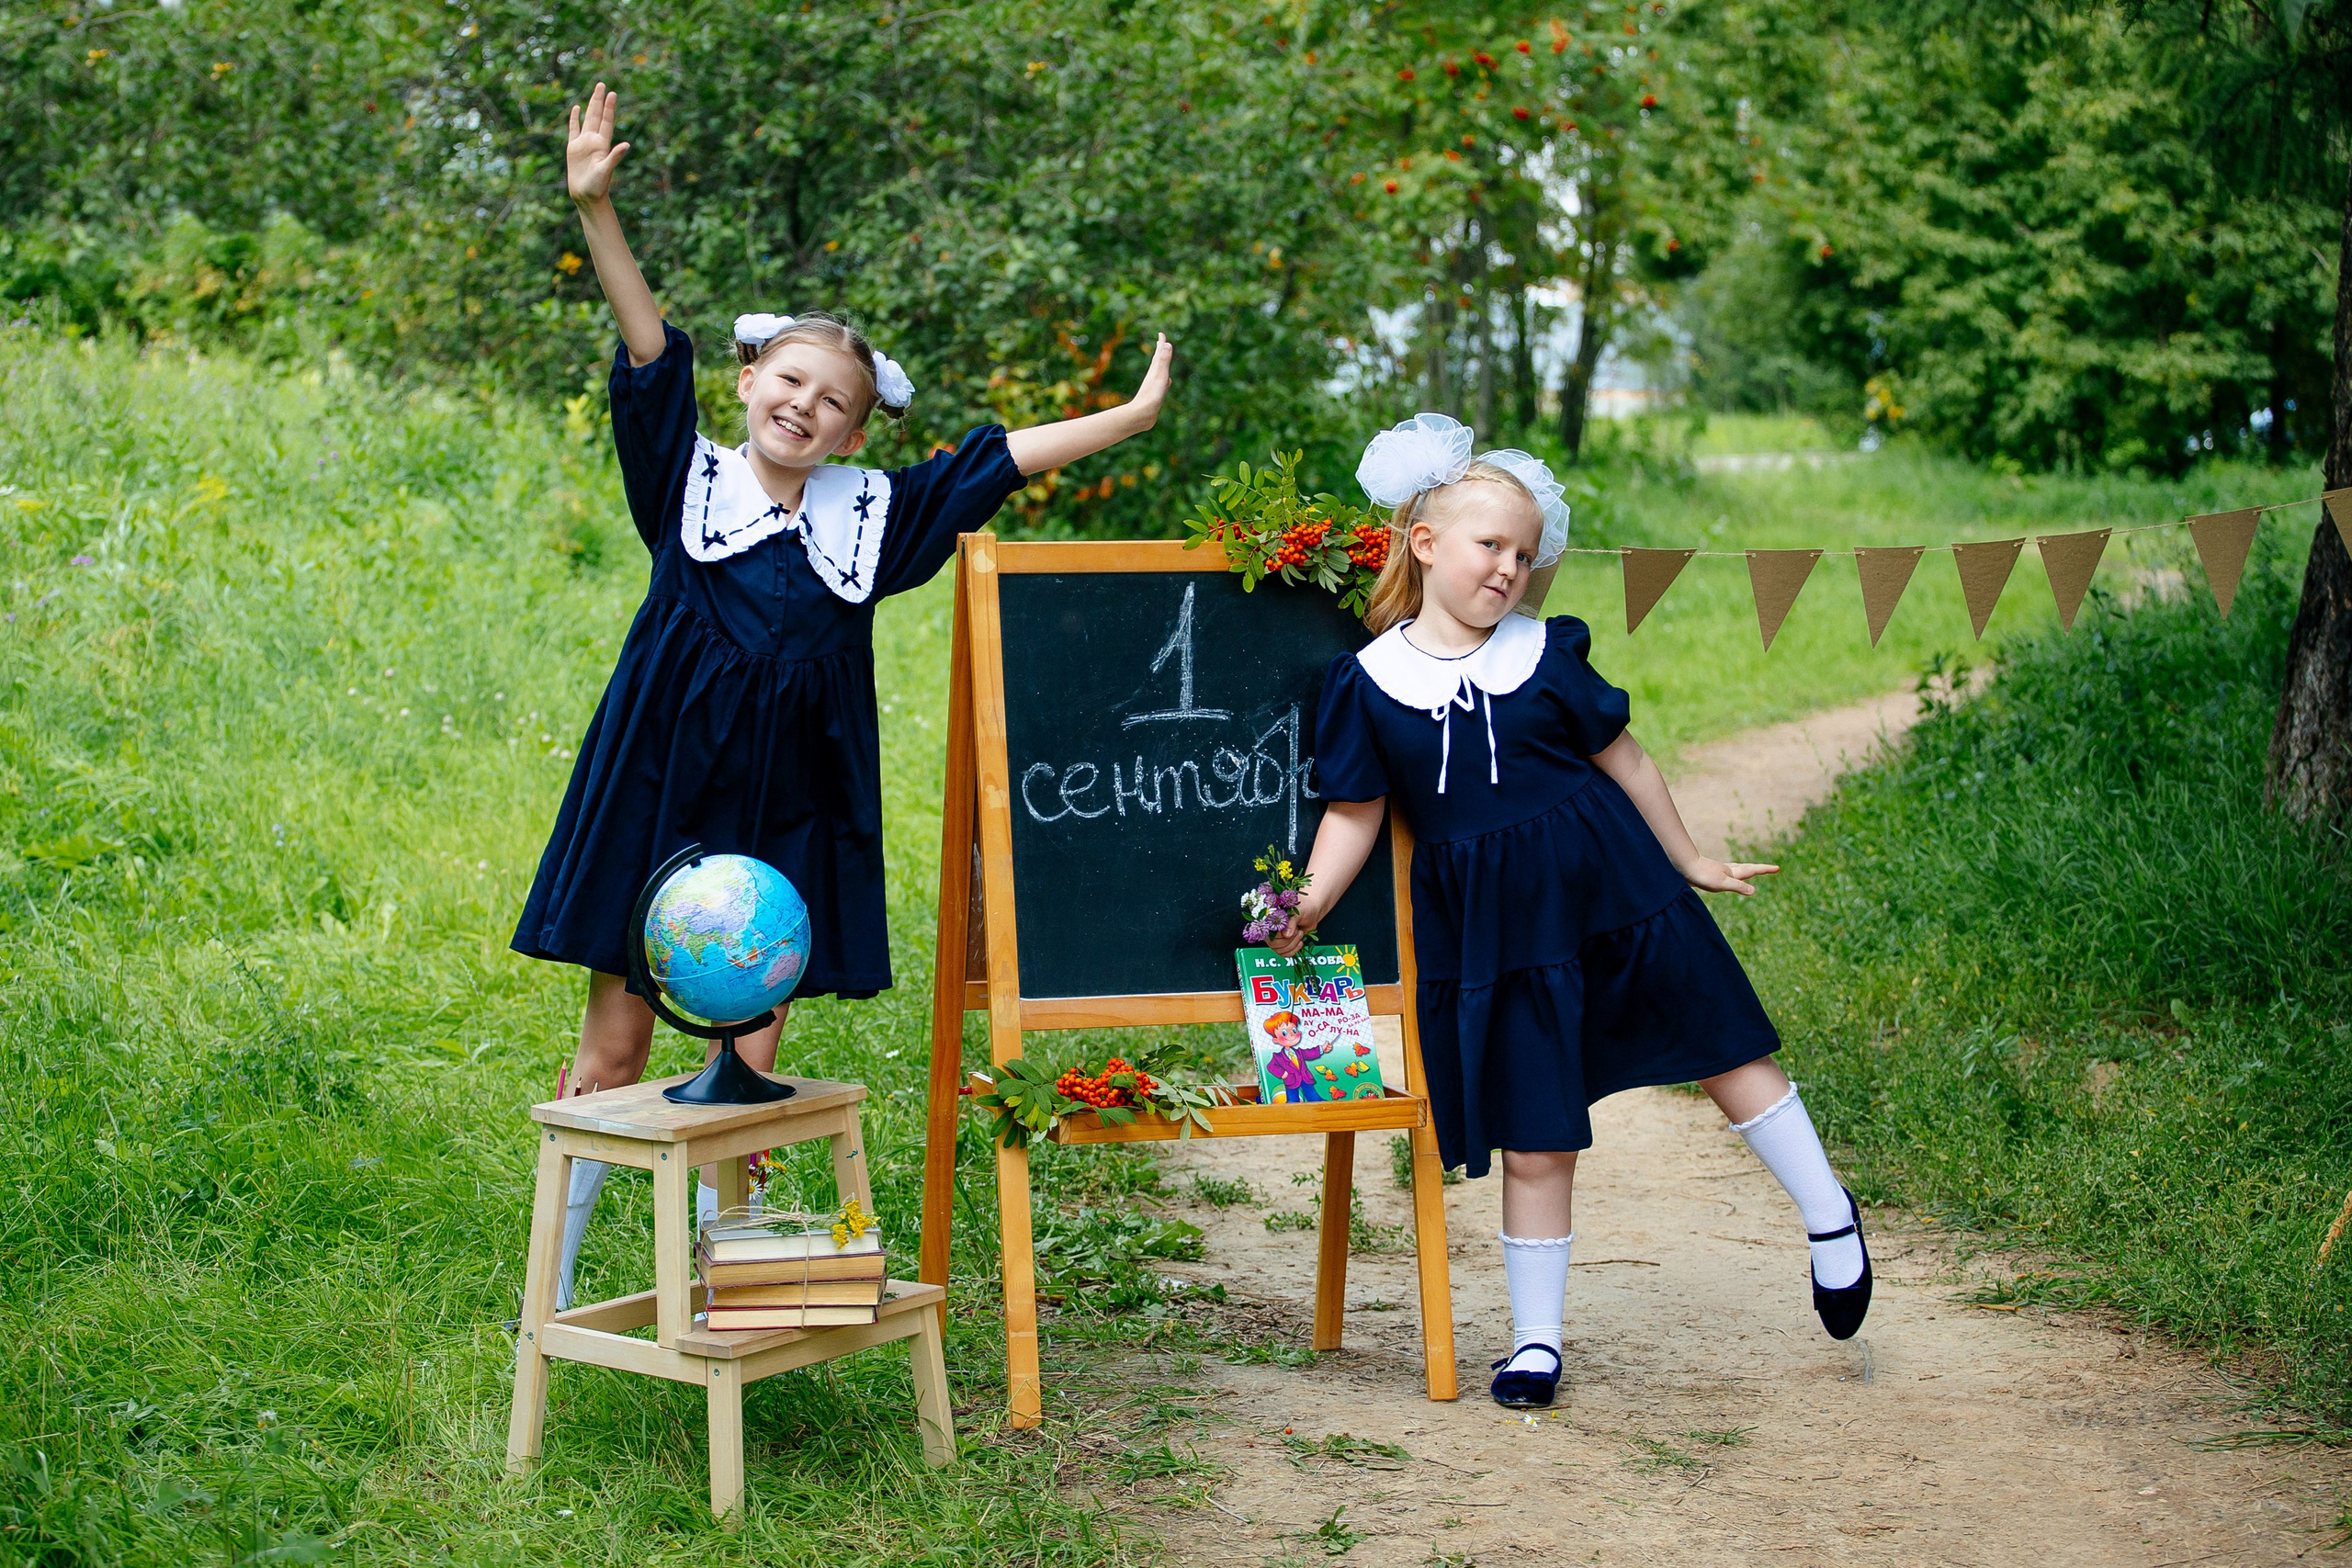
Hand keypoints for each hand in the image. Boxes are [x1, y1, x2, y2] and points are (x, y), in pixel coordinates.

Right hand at [567, 83, 631, 205]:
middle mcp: (594, 141)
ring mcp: (583, 143)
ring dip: (590, 105)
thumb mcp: (606, 170)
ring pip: (587, 119)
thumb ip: (615, 156)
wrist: (586, 196)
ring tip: (594, 92)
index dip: (609, 107)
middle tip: (602, 84)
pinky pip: (573, 130)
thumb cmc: (597, 186)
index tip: (612, 93)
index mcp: (602, 144)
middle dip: (599, 100)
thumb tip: (626, 144)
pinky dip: (575, 119)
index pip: (606, 121)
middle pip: (597, 116)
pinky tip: (576, 109)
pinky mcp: (573, 148)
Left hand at [1123, 334, 1172, 430]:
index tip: (1161, 334)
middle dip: (1160, 351)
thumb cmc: (1151, 395)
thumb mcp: (1160, 376)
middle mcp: (1154, 376)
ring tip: (1163, 360)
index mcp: (1155, 371)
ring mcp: (1154, 385)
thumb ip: (1163, 361)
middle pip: (1158, 360)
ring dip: (1162, 364)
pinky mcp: (1156, 395)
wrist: (1142, 414)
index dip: (1161, 344)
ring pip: (1159, 371)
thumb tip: (1167, 344)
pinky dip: (1165, 379)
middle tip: (1161, 342)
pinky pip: (1162, 383)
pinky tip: (1167, 381)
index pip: (1159, 354)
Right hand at [1265, 895, 1317, 957]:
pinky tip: (1300, 942)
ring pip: (1280, 950)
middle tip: (1298, 931)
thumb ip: (1291, 923)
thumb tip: (1286, 935)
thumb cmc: (1304, 908)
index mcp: (1271, 919)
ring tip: (1300, 934)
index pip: (1270, 933)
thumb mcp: (1297, 913)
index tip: (1295, 929)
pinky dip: (1293, 950)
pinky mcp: (1284, 944)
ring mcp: (1277, 938)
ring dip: (1293, 945)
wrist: (1312, 911)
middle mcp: (1272, 929)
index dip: (1283, 934)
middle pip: (1274, 944)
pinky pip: (1284, 954)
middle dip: (1289, 940)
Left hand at [1682, 858, 1778, 895]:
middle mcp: (1728, 869)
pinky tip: (1727, 874)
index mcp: (1733, 872)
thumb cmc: (1702, 876)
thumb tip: (1754, 891)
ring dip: (1747, 869)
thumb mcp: (1722, 884)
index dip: (1765, 870)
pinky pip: (1727, 872)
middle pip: (1747, 868)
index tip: (1778, 867)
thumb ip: (1738, 887)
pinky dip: (1733, 873)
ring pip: (1737, 869)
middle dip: (1760, 869)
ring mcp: (1719, 870)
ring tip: (1752, 869)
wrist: (1684, 867)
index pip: (1752, 870)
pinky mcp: (1711, 873)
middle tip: (1772, 868)